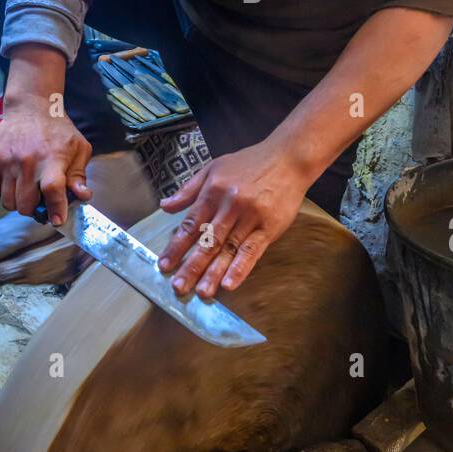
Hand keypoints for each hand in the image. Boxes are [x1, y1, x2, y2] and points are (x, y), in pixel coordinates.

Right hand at [0, 97, 92, 226]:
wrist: (30, 106)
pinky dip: (4, 191)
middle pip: (25, 204)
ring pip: (8, 202)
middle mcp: (28, 161)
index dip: (55, 209)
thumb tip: (83, 196)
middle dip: (34, 209)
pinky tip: (14, 180)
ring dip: (18, 202)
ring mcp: (7, 161)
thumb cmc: (57, 129)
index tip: (57, 219)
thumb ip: (79, 174)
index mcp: (52, 158)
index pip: (52, 190)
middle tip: (39, 200)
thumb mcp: (78, 147)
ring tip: (26, 189)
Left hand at [158, 141, 310, 297]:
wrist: (288, 158)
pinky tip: (230, 284)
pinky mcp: (269, 227)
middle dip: (191, 266)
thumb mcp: (214, 168)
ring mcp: (250, 217)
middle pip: (208, 241)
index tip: (164, 265)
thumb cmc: (249, 163)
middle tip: (178, 287)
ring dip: (214, 273)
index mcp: (214, 191)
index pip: (191, 224)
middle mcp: (230, 205)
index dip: (176, 245)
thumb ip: (189, 189)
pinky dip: (241, 268)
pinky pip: (252, 250)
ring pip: (228, 249)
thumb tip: (165, 206)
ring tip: (202, 293)